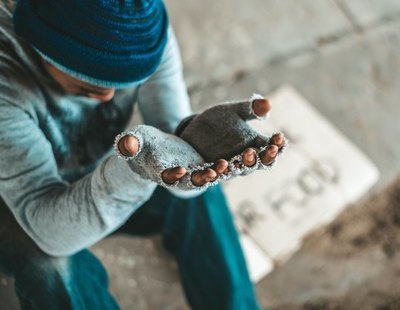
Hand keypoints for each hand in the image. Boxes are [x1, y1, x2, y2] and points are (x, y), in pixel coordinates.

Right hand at [115, 125, 230, 188]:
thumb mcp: (135, 139)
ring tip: (225, 165)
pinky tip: (232, 159)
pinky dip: (221, 166)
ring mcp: (190, 172)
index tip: (179, 170)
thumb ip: (129, 143)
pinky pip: (212, 168)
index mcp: (159, 171)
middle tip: (211, 173)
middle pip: (188, 181)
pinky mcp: (200, 165)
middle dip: (200, 178)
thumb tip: (126, 143)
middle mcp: (176, 177)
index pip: (165, 176)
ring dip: (214, 173)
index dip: (172, 174)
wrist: (153, 148)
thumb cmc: (141, 143)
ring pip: (204, 176)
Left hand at [177, 94, 286, 174]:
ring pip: (232, 173)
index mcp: (253, 146)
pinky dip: (208, 176)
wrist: (193, 134)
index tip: (279, 137)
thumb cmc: (219, 122)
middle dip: (257, 159)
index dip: (276, 145)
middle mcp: (241, 161)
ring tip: (230, 162)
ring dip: (233, 168)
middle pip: (254, 164)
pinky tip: (208, 172)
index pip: (270, 150)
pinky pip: (207, 178)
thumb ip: (250, 109)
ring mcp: (224, 169)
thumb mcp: (233, 111)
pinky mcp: (204, 173)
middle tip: (257, 150)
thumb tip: (267, 103)